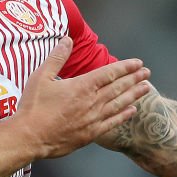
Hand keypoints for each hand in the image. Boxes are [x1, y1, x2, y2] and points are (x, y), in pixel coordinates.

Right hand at [14, 37, 150, 158]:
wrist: (29, 137)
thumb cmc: (33, 107)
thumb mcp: (41, 76)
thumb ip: (57, 57)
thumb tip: (67, 39)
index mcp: (82, 86)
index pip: (110, 73)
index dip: (126, 67)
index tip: (138, 63)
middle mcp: (92, 102)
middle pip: (119, 87)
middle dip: (134, 79)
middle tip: (147, 73)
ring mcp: (93, 119)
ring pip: (119, 104)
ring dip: (134, 95)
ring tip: (147, 88)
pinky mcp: (90, 134)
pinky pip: (112, 122)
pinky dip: (123, 115)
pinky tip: (132, 111)